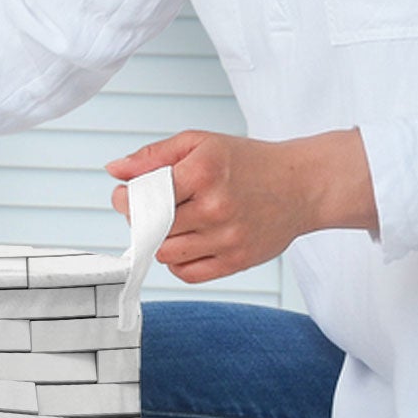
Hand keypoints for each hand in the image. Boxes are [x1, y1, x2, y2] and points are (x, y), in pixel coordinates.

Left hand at [104, 128, 376, 282]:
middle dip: (142, 219)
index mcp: (203, 172)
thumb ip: (154, 155)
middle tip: (152, 209)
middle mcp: (215, 207)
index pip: (143, 197)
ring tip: (173, 225)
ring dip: (160, 241)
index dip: (126, 199)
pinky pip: (188, 273)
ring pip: (165, 254)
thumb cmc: (248, 162)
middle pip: (151, 228)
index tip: (126, 195)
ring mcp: (227, 237)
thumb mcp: (200, 143)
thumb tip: (115, 171)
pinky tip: (188, 243)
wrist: (302, 185)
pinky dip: (179, 262)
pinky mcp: (238, 260)